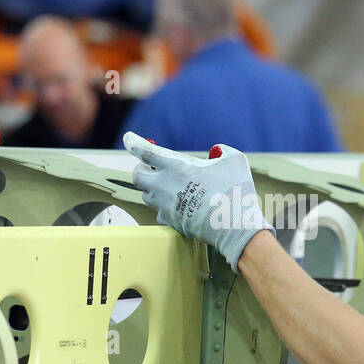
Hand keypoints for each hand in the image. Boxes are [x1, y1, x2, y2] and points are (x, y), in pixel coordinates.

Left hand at [123, 131, 273, 271]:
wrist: (233, 225)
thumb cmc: (235, 190)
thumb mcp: (234, 160)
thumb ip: (222, 151)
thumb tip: (216, 151)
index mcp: (175, 166)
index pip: (145, 151)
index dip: (134, 143)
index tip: (128, 138)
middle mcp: (164, 186)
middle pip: (137, 176)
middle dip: (141, 169)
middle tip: (150, 166)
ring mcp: (165, 206)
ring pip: (147, 195)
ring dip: (153, 188)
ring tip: (167, 186)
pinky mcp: (170, 221)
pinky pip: (160, 212)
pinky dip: (165, 207)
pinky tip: (178, 206)